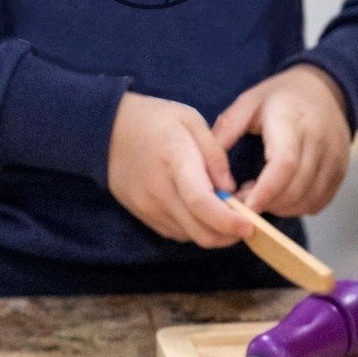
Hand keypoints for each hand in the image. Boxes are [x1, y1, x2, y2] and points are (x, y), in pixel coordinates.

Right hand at [106, 91, 248, 246]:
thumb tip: (230, 189)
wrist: (107, 130)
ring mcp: (148, 207)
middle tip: (247, 222)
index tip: (250, 224)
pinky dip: (196, 229)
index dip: (229, 220)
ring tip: (228, 213)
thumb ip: (215, 154)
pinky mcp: (143, 215)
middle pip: (199, 231)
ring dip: (214, 233)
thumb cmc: (156, 120)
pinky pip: (176, 233)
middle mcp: (160, 191)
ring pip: (190, 237)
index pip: (202, 203)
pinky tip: (204, 212)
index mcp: (175, 160)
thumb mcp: (191, 120)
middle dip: (229, 235)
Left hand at [212, 64, 350, 216]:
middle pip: (296, 187)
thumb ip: (226, 131)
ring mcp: (335, 156)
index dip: (264, 191)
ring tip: (261, 198)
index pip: (284, 163)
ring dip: (282, 208)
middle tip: (243, 202)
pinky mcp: (341, 169)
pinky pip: (320, 201)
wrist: (325, 89)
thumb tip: (204, 167)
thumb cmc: (279, 97)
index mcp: (292, 119)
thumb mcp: (248, 103)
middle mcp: (319, 139)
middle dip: (267, 203)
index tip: (243, 206)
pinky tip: (281, 196)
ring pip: (309, 199)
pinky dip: (299, 207)